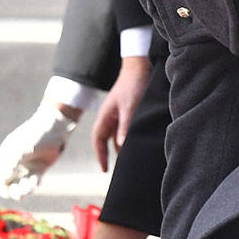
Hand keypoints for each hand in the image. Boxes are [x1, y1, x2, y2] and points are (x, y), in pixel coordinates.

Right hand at [0, 101, 77, 199]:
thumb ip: (11, 162)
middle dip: (12, 190)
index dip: (0, 184)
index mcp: (7, 155)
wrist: (55, 129)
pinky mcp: (40, 168)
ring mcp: (28, 166)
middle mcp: (16, 162)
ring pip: (22, 183)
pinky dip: (33, 184)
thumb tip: (3, 178)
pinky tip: (34, 183)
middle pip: (10, 181)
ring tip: (26, 189)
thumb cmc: (35, 135)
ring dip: (23, 189)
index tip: (5, 191)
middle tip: (17, 194)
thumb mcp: (21, 148)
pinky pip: (34, 181)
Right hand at [93, 56, 151, 171]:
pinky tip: (138, 145)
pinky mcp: (129, 113)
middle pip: (107, 141)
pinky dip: (130, 138)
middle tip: (119, 170)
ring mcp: (119, 115)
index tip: (104, 169)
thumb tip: (121, 146)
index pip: (98, 140)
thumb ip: (125, 126)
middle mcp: (110, 118)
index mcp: (105, 116)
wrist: (140, 67)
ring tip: (130, 161)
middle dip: (110, 155)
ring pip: (118, 136)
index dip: (100, 155)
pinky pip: (127, 130)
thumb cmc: (133, 85)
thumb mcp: (130, 107)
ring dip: (122, 147)